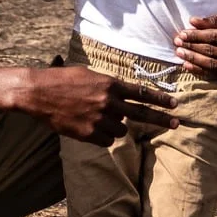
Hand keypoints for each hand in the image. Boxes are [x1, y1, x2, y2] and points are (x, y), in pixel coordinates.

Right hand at [18, 67, 175, 142]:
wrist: (40, 93)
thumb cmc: (63, 81)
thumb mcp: (89, 75)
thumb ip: (108, 85)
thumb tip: (121, 94)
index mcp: (110, 84)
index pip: (141, 92)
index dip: (160, 99)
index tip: (174, 104)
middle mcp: (108, 101)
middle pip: (141, 113)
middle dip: (161, 119)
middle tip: (177, 123)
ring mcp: (99, 118)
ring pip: (121, 130)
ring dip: (115, 127)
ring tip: (97, 119)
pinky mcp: (89, 133)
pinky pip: (106, 141)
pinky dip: (101, 137)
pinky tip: (89, 128)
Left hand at [172, 7, 216, 79]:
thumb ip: (216, 19)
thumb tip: (193, 21)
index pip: (213, 37)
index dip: (195, 36)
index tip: (181, 34)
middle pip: (212, 53)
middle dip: (192, 49)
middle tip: (176, 45)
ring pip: (214, 66)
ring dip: (195, 62)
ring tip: (181, 57)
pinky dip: (205, 71)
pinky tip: (192, 67)